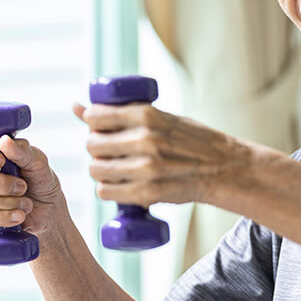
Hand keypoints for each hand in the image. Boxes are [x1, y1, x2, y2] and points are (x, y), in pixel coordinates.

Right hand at [0, 132, 65, 234]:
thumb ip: (22, 151)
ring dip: (8, 202)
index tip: (1, 161)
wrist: (46, 209)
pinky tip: (18, 216)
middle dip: (3, 184)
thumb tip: (4, 141)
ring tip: (26, 203)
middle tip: (23, 187)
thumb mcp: (38, 163)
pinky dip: (3, 217)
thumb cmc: (39, 180)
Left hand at [74, 102, 251, 206]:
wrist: (223, 168)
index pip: (97, 116)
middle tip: (108, 149)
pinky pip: (106, 192)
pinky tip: (118, 183)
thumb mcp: (161, 117)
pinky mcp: (147, 193)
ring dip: (100, 169)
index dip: (92, 122)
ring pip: (96, 169)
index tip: (99, 126)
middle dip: (96, 147)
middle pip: (93, 144)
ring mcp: (145, 169)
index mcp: (148, 115)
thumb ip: (125, 114)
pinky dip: (108, 188)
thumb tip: (77, 107)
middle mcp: (145, 140)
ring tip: (113, 167)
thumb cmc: (192, 140)